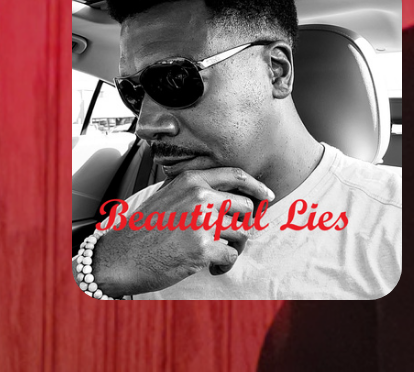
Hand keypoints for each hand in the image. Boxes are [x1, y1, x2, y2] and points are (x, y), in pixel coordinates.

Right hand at [87, 167, 272, 296]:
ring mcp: (201, 222)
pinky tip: (212, 267)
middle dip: (241, 225)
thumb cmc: (141, 231)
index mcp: (191, 181)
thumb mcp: (168, 198)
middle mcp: (199, 197)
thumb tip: (231, 195)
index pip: (236, 175)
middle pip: (245, 207)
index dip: (257, 186)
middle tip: (228, 238)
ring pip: (242, 232)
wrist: (117, 259)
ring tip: (217, 254)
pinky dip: (225, 264)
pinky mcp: (202, 248)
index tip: (267, 195)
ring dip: (234, 247)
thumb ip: (196, 192)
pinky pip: (231, 255)